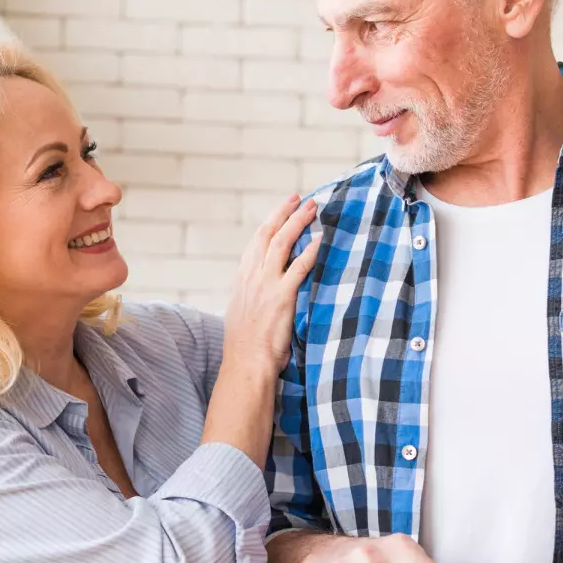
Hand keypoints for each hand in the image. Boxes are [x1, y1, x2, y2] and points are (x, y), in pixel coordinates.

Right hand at [222, 194, 320, 376]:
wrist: (245, 363)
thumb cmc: (247, 346)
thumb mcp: (244, 312)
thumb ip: (256, 294)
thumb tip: (268, 289)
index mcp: (242, 278)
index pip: (256, 241)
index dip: (271, 222)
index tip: (283, 209)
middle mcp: (251, 276)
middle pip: (268, 234)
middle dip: (284, 213)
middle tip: (299, 198)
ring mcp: (265, 285)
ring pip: (282, 243)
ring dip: (298, 223)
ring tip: (312, 209)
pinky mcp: (281, 297)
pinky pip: (298, 267)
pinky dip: (310, 252)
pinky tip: (320, 240)